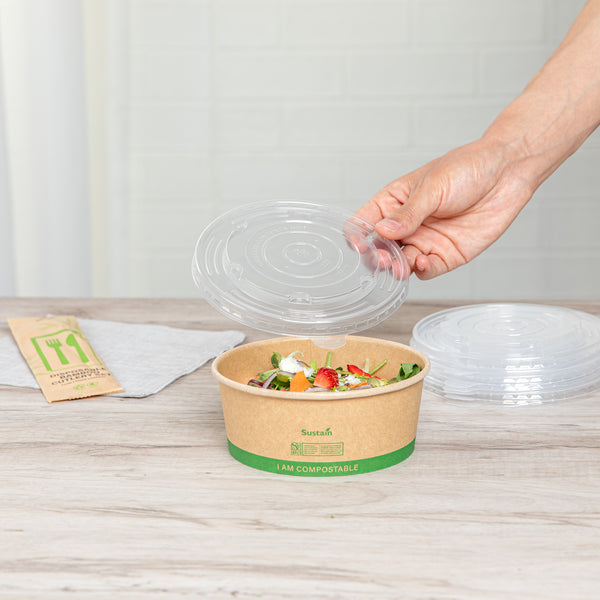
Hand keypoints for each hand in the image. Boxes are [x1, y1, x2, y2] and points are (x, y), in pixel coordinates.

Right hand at [355, 137, 533, 279]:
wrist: (508, 172)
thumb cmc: (467, 169)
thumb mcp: (432, 187)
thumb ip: (408, 214)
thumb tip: (381, 232)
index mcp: (394, 203)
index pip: (365, 223)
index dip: (357, 236)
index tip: (358, 245)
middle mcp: (406, 226)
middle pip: (381, 249)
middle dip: (378, 257)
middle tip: (382, 260)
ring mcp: (425, 241)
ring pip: (401, 263)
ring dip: (398, 268)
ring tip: (400, 266)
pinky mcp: (446, 255)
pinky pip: (427, 270)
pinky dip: (421, 271)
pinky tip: (422, 263)